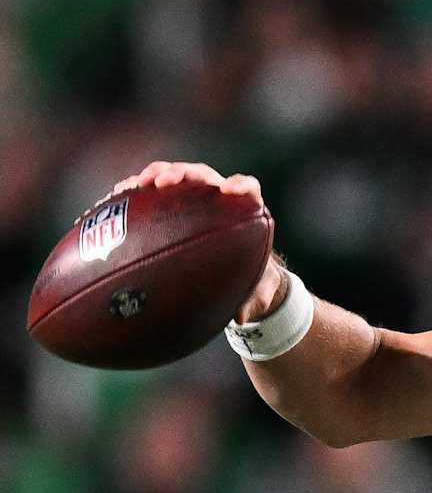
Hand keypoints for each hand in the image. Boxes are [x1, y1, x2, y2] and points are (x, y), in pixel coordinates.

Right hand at [108, 160, 282, 321]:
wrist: (239, 274)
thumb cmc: (252, 278)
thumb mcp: (256, 293)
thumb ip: (251, 302)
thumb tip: (240, 318)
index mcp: (245, 211)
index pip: (247, 188)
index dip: (240, 185)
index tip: (230, 191)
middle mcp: (218, 198)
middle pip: (201, 175)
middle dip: (181, 173)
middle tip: (164, 182)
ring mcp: (194, 197)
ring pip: (173, 177)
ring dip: (154, 175)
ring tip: (134, 185)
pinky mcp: (173, 204)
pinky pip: (153, 193)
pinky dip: (135, 193)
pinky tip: (114, 199)